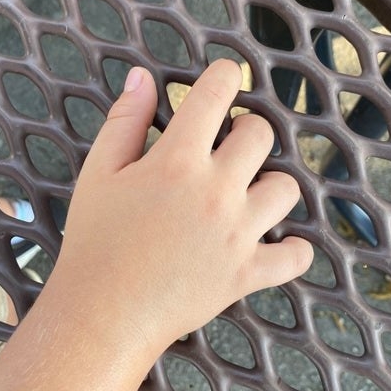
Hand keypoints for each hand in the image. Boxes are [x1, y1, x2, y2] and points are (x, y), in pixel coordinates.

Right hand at [57, 59, 312, 355]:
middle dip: (246, 130)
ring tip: (248, 193)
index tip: (226, 78)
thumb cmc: (95, 242)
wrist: (102, 314)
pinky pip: (294, 256)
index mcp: (178, 161)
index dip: (225, 75)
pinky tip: (276, 242)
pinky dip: (292, 249)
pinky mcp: (247, 274)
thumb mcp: (99, 173)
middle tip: (227, 146)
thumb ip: (124, 120)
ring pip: (287, 188)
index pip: (217, 94)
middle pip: (260, 134)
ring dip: (270, 183)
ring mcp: (238, 233)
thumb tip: (143, 77)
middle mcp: (217, 191)